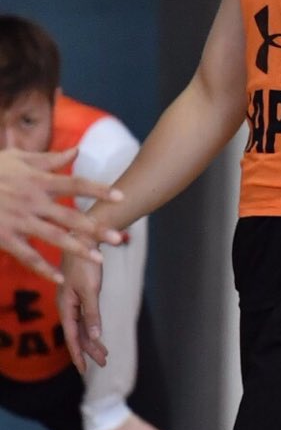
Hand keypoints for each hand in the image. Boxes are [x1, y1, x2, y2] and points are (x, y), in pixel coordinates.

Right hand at [0, 148, 123, 281]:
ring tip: (98, 259)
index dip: (99, 190)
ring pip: (53, 238)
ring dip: (77, 249)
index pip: (75, 184)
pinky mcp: (4, 237)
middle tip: (119, 237)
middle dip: (95, 228)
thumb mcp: (18, 158)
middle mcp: (32, 201)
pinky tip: (61, 278)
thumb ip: (49, 159)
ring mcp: (18, 220)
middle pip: (70, 216)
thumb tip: (77, 151)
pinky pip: (27, 256)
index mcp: (38, 181)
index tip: (121, 196)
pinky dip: (44, 269)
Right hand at [58, 253, 107, 374]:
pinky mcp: (81, 296)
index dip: (78, 354)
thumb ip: (92, 313)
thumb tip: (94, 336)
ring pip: (83, 327)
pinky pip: (86, 318)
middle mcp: (68, 307)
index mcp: (66, 307)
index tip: (83, 370)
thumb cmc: (84, 265)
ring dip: (93, 341)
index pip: (71, 337)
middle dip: (90, 350)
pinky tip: (97, 336)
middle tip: (103, 364)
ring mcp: (74, 302)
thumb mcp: (90, 290)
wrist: (84, 241)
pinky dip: (92, 328)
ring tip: (104, 355)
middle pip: (78, 334)